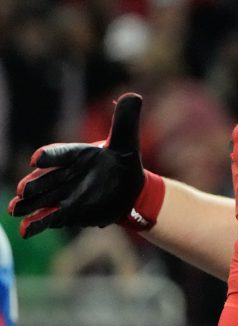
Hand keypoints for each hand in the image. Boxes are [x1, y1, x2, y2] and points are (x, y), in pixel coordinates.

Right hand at [8, 93, 146, 237]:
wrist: (129, 189)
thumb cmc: (123, 162)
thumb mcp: (127, 142)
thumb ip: (125, 121)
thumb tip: (133, 96)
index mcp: (78, 154)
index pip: (62, 153)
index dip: (51, 156)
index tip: (38, 159)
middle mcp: (66, 174)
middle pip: (46, 179)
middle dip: (34, 184)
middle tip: (24, 190)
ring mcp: (64, 194)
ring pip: (42, 199)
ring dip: (29, 205)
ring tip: (15, 209)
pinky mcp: (68, 212)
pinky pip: (49, 218)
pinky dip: (37, 224)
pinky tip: (25, 230)